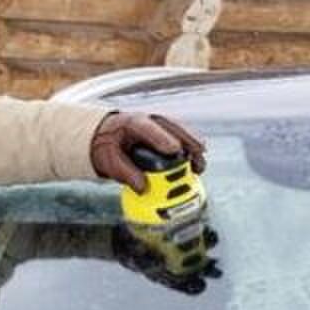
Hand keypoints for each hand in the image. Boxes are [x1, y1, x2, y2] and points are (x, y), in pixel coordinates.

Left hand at [89, 112, 206, 194]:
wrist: (109, 135)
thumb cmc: (110, 147)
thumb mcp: (109, 161)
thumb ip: (125, 174)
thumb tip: (143, 188)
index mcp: (131, 123)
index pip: (147, 128)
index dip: (162, 138)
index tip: (174, 149)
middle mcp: (149, 120)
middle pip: (172, 125)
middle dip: (187, 138)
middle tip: (199, 152)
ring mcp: (160, 124)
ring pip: (181, 130)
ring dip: (193, 144)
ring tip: (201, 162)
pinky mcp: (168, 132)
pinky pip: (183, 136)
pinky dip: (192, 147)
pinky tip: (199, 159)